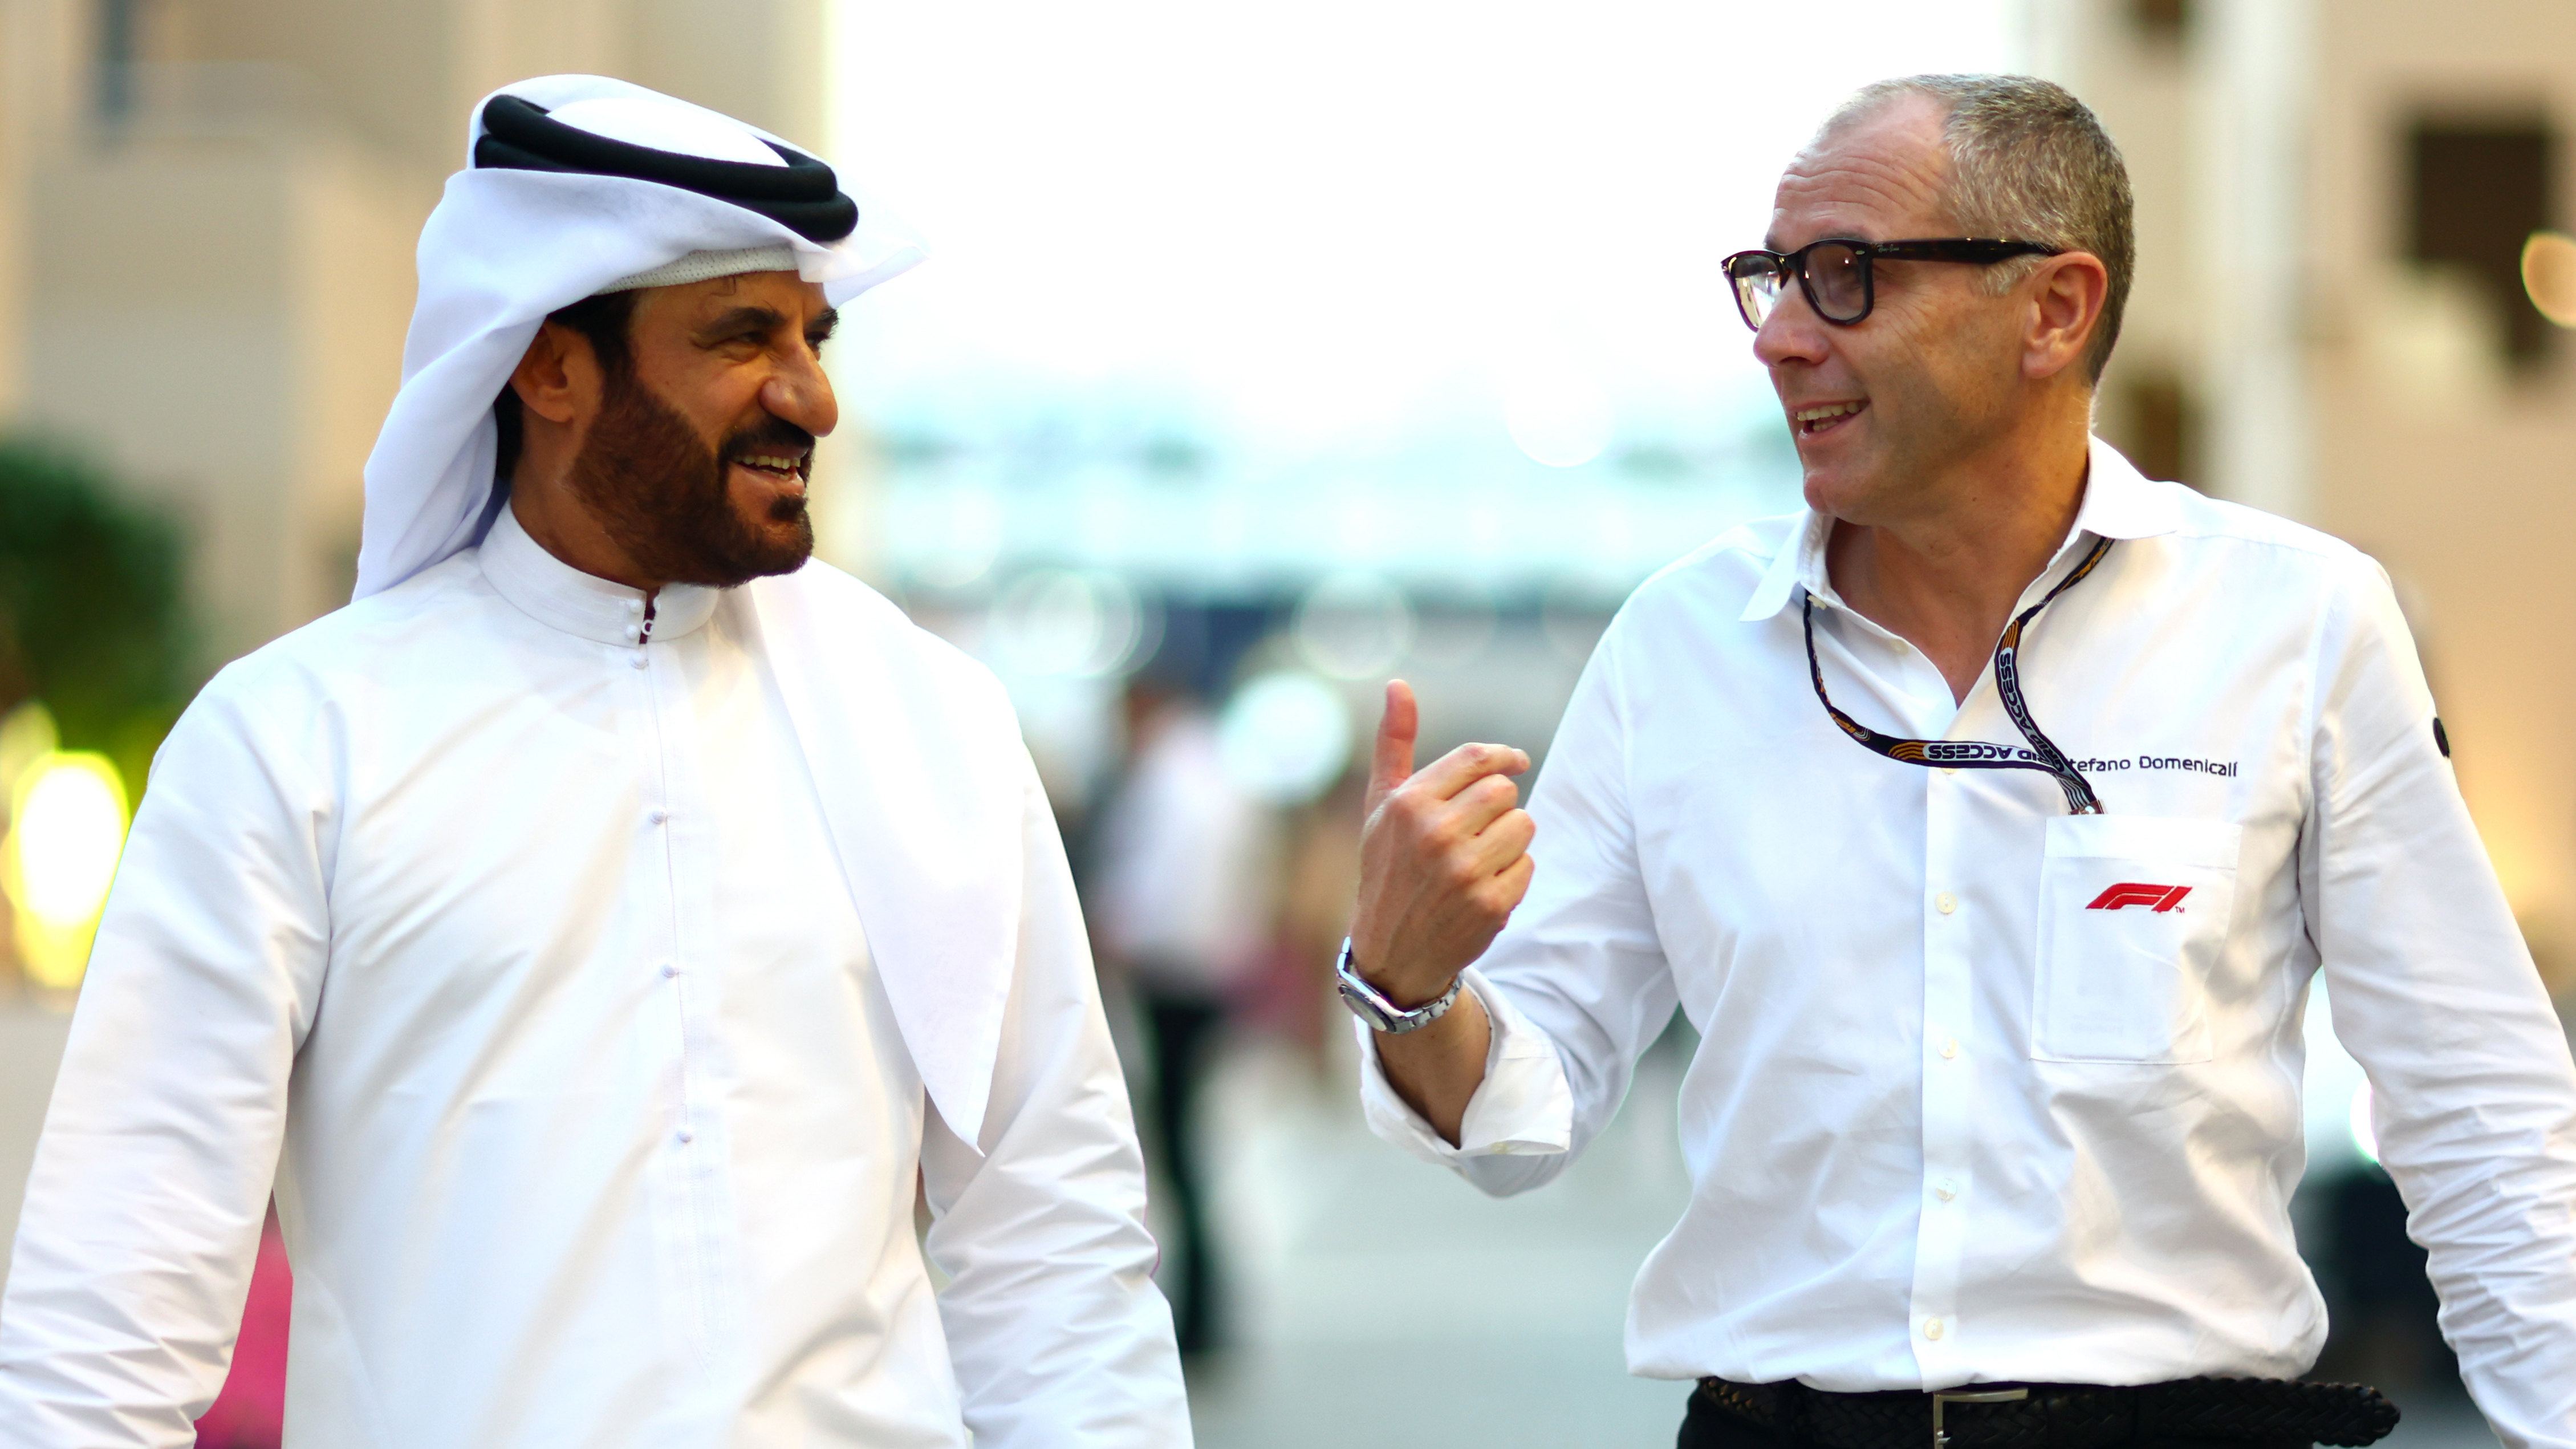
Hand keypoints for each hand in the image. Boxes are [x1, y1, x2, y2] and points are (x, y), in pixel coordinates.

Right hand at [1349, 679, 1536, 1005]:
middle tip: (1479, 827)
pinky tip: (1483, 887)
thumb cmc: (1388, 870)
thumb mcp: (1381, 806)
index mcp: (1409, 804)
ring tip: (1480, 857)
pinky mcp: (1491, 905)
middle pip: (1505, 790)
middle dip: (1499, 806)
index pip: (1478, 758)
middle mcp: (1435, 834)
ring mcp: (1464, 872)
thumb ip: (1394, 743)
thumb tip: (1398, 684)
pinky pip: (1529, 866)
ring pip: (1523, 826)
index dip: (1504, 756)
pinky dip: (1514, 874)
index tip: (1516, 762)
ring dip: (1510, 839)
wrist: (1392, 953)